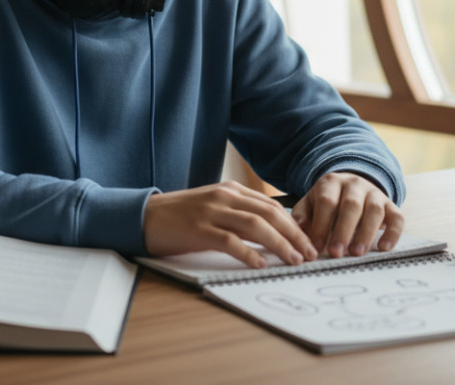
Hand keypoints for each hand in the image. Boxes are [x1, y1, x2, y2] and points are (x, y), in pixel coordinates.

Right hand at [143, 181, 318, 268]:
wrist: (145, 216)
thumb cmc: (181, 216)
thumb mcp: (214, 208)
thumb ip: (239, 215)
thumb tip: (270, 234)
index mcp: (231, 190)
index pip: (271, 205)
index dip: (293, 224)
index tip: (307, 241)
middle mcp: (224, 197)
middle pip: (269, 214)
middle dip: (294, 234)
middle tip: (309, 253)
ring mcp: (212, 212)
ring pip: (256, 226)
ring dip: (279, 244)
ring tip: (293, 260)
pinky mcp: (199, 229)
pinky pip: (230, 241)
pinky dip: (248, 253)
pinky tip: (260, 264)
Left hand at [290, 172, 403, 257]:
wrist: (352, 186)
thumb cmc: (327, 201)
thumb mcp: (310, 203)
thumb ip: (303, 216)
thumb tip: (299, 231)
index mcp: (331, 183)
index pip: (327, 202)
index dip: (322, 225)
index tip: (316, 248)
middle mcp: (355, 184)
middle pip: (351, 205)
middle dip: (343, 231)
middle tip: (336, 253)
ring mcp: (375, 194)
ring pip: (374, 210)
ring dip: (366, 233)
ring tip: (357, 254)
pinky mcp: (391, 205)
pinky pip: (397, 217)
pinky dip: (392, 233)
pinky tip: (384, 248)